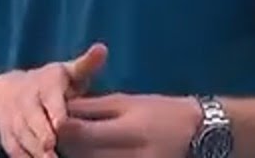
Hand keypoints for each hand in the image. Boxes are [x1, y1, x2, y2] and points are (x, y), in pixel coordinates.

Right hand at [0, 43, 108, 157]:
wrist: (7, 93)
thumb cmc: (50, 84)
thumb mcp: (67, 71)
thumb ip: (86, 64)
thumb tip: (103, 49)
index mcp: (44, 82)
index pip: (49, 97)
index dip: (54, 110)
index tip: (61, 123)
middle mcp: (25, 99)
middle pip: (32, 119)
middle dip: (41, 134)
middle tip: (52, 149)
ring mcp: (14, 118)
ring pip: (22, 135)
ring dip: (33, 150)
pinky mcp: (8, 134)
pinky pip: (13, 148)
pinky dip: (24, 157)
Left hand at [58, 94, 202, 157]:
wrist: (200, 135)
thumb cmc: (161, 112)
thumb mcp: (128, 102)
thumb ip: (93, 107)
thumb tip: (60, 108)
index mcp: (130, 131)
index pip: (82, 134)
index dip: (62, 129)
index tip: (54, 122)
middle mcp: (133, 157)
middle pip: (83, 156)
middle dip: (67, 146)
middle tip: (58, 136)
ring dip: (80, 156)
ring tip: (78, 145)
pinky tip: (97, 153)